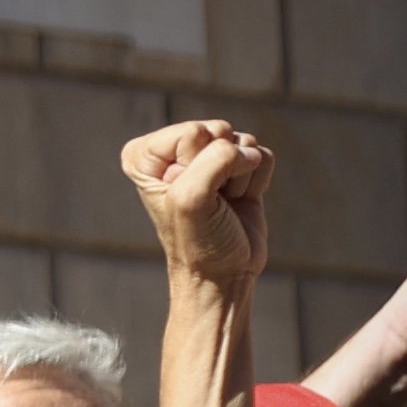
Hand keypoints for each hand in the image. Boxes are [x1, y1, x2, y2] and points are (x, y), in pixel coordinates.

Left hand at [117, 120, 272, 292]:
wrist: (223, 276)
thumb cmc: (197, 241)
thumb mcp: (192, 199)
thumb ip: (217, 159)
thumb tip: (251, 150)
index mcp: (145, 155)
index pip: (192, 132)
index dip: (197, 166)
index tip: (188, 196)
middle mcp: (174, 152)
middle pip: (218, 131)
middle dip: (223, 168)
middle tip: (211, 201)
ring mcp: (208, 159)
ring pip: (243, 142)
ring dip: (240, 177)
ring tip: (223, 204)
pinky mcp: (239, 169)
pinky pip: (262, 155)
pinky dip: (257, 180)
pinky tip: (240, 201)